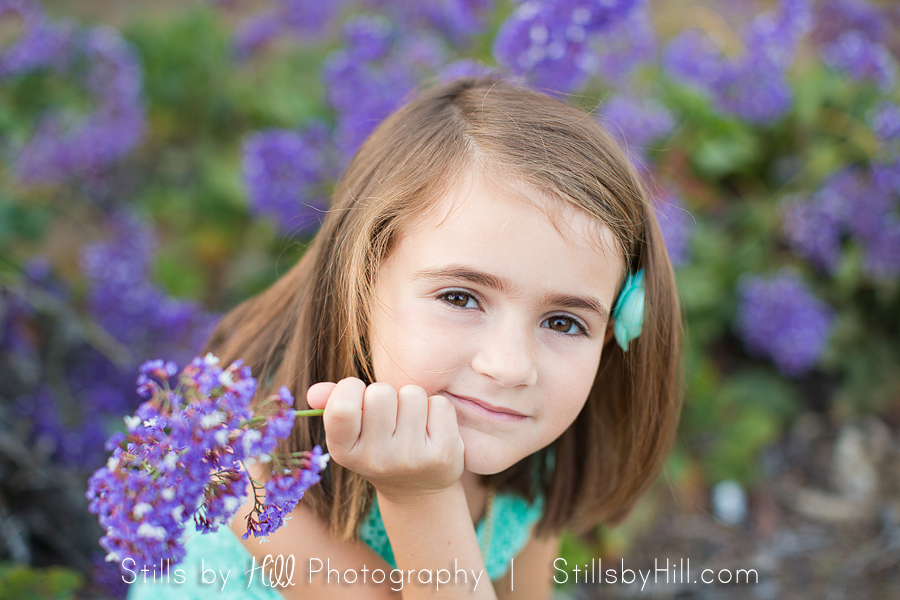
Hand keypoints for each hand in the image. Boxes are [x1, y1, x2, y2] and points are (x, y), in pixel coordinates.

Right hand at [307, 378, 464, 501]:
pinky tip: (431, 429)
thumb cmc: (380, 447)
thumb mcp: (352, 432)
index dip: (351, 388)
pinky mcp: (441, 454)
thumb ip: (333, 405)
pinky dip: (436, 409)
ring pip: (412, 394)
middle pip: (380, 392)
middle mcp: (375, 459)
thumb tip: (314, 393)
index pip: (342, 406)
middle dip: (386, 394)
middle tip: (390, 414)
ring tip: (411, 422)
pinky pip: (439, 405)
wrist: (418, 490)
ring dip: (413, 400)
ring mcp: (409, 458)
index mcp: (344, 451)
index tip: (358, 398)